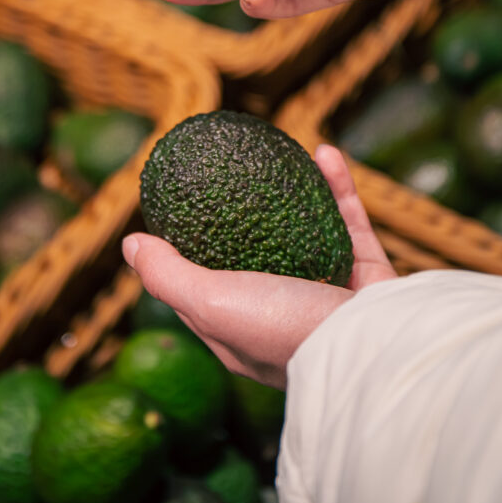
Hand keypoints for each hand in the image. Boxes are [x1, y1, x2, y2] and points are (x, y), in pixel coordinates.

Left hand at [122, 145, 395, 388]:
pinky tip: (325, 153)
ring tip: (283, 155)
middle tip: (237, 171)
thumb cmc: (283, 331)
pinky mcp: (367, 276)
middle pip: (261, 253)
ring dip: (298, 190)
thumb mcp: (209, 302)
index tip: (180, 212)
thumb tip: (131, 245)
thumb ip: (168, 275)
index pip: (205, 289)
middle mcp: (285, 313)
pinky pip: (350, 221)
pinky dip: (338, 187)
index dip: (189, 253)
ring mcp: (329, 295)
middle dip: (251, 212)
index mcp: (243, 330)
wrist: (371, 349)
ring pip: (310, 231)